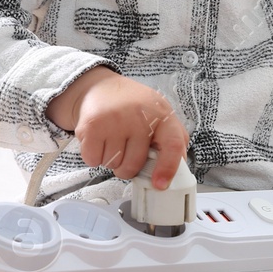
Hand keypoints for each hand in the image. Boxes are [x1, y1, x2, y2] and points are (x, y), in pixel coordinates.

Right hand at [47, 67, 188, 187]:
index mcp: (162, 114)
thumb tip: (180, 167)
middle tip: (125, 151)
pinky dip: (94, 156)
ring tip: (112, 140)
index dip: (168, 168)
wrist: (99, 86)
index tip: (160, 185)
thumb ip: (173, 138)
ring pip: (112, 165)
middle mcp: (139, 116)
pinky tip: (98, 140)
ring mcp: (115, 120)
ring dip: (110, 160)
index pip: (172, 145)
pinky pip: (93, 160)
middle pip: (134, 164)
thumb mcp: (159, 113)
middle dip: (127, 167)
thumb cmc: (133, 105)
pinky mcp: (92, 126)